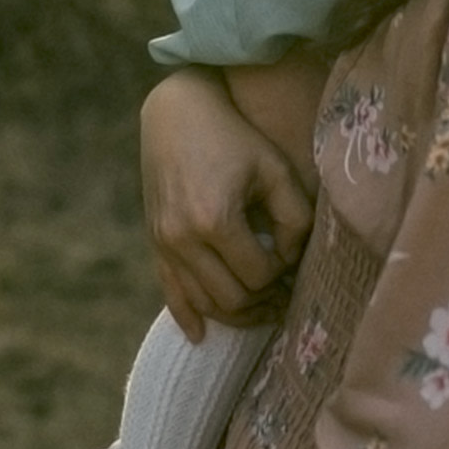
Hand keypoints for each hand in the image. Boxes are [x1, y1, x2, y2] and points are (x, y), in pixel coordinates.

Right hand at [140, 68, 315, 341]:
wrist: (177, 113)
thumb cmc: (234, 137)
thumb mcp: (275, 169)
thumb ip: (294, 218)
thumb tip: (291, 261)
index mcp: (215, 220)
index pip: (259, 275)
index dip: (282, 275)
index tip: (293, 260)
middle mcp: (183, 238)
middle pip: (231, 299)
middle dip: (263, 303)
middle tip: (285, 297)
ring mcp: (164, 243)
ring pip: (202, 303)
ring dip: (235, 315)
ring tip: (262, 310)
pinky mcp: (154, 242)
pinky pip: (169, 292)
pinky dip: (187, 316)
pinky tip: (202, 335)